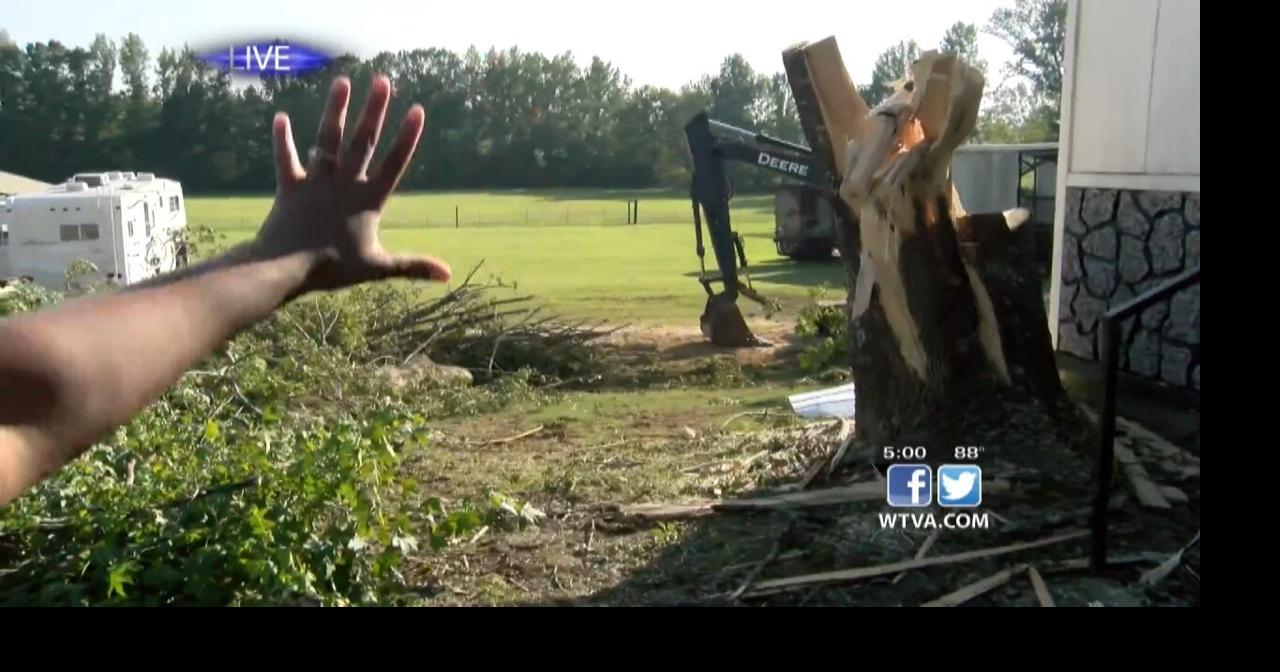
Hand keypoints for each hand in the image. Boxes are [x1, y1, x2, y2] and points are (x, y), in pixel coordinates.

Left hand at [256, 75, 450, 292]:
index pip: (394, 164)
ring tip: (342, 81)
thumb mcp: (378, 267)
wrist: (285, 268)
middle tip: (383, 80)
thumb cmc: (334, 269)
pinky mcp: (290, 186)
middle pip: (363, 141)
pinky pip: (286, 158)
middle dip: (374, 109)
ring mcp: (316, 181)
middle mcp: (344, 183)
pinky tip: (280, 117)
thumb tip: (448, 274)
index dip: (407, 137)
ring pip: (328, 139)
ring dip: (335, 110)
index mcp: (368, 200)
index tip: (417, 110)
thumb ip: (412, 266)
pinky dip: (283, 139)